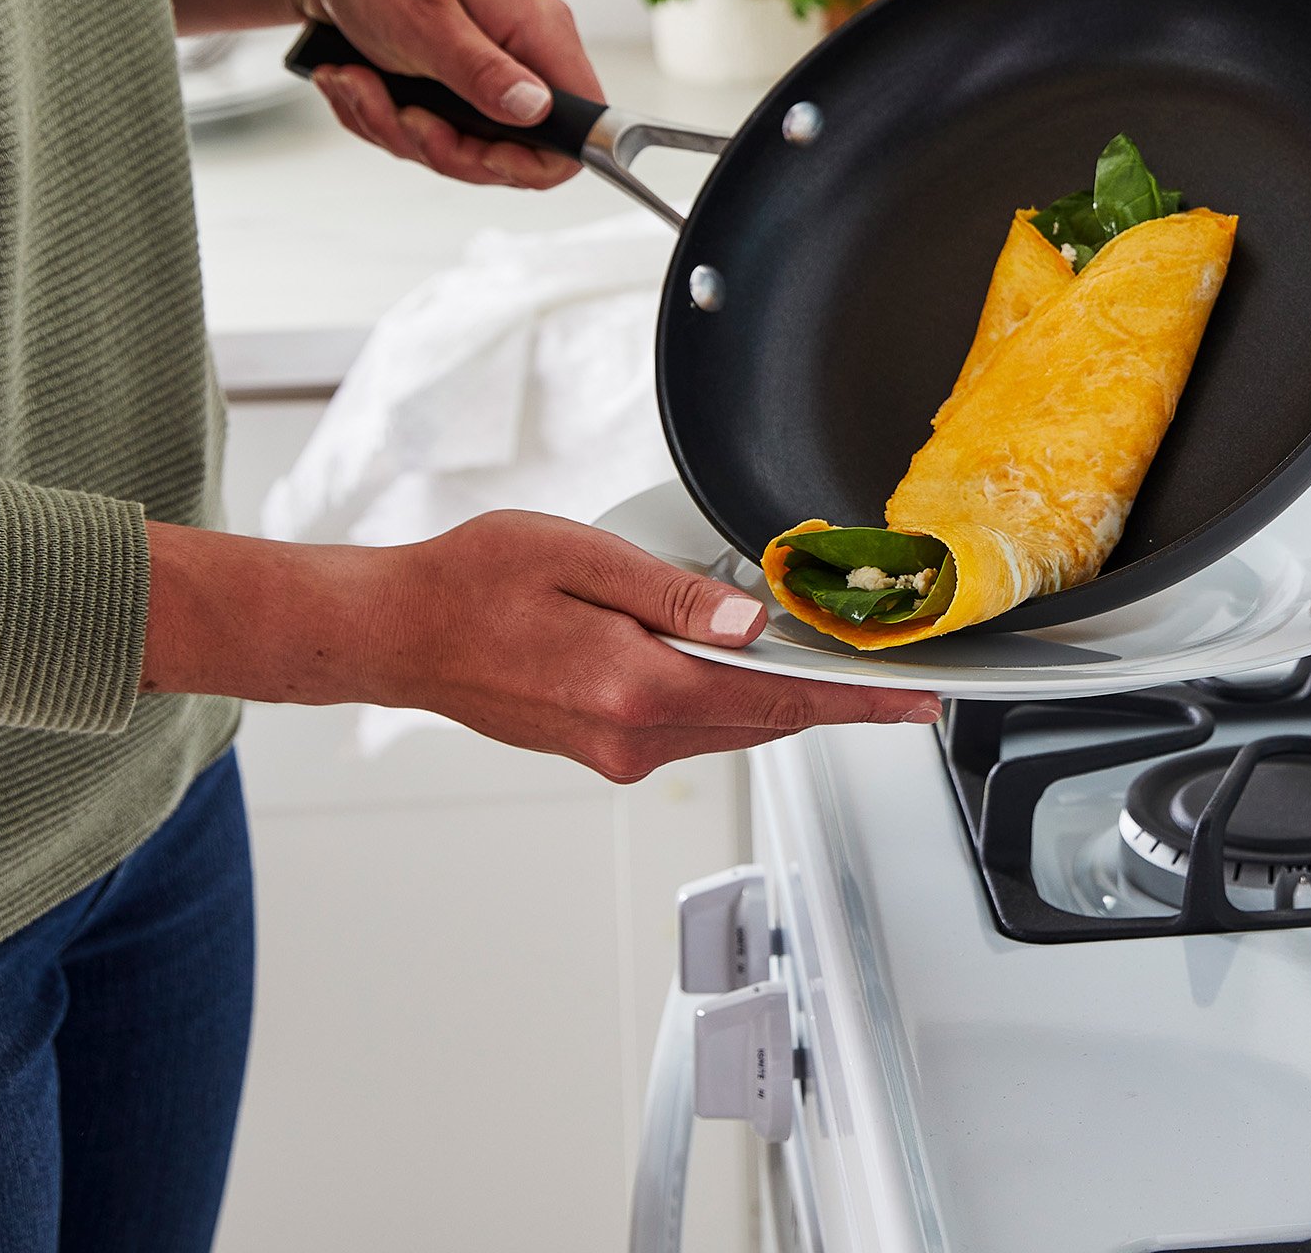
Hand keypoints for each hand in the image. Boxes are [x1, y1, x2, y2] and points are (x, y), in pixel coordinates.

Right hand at [142, 512, 938, 781]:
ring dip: (778, 698)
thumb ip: (676, 595)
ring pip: (729, 727)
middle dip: (829, 699)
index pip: (775, 701)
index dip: (854, 701)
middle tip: (890, 677)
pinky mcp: (601, 749)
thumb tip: (754, 623)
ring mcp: (615, 751)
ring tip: (825, 662)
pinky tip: (737, 663)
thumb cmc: (473, 583)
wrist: (399, 632)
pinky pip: (690, 726)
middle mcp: (631, 735)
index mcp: (635, 687)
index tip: (912, 703)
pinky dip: (729, 700)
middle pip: (763, 721)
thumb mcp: (583, 558)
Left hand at [292, 0, 600, 189]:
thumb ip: (481, 70)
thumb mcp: (424, 18)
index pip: (582, 124)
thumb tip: (537, 110)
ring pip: (461, 152)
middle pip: (516, 154)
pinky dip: (380, 119)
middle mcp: (522, 60)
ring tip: (356, 81)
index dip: (541, 160)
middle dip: (446, 149)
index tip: (484, 156)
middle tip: (401, 116)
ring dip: (396, 130)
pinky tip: (353, 80)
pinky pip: (425, 138)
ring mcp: (486, 79)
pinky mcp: (450, 92)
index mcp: (538, 33)